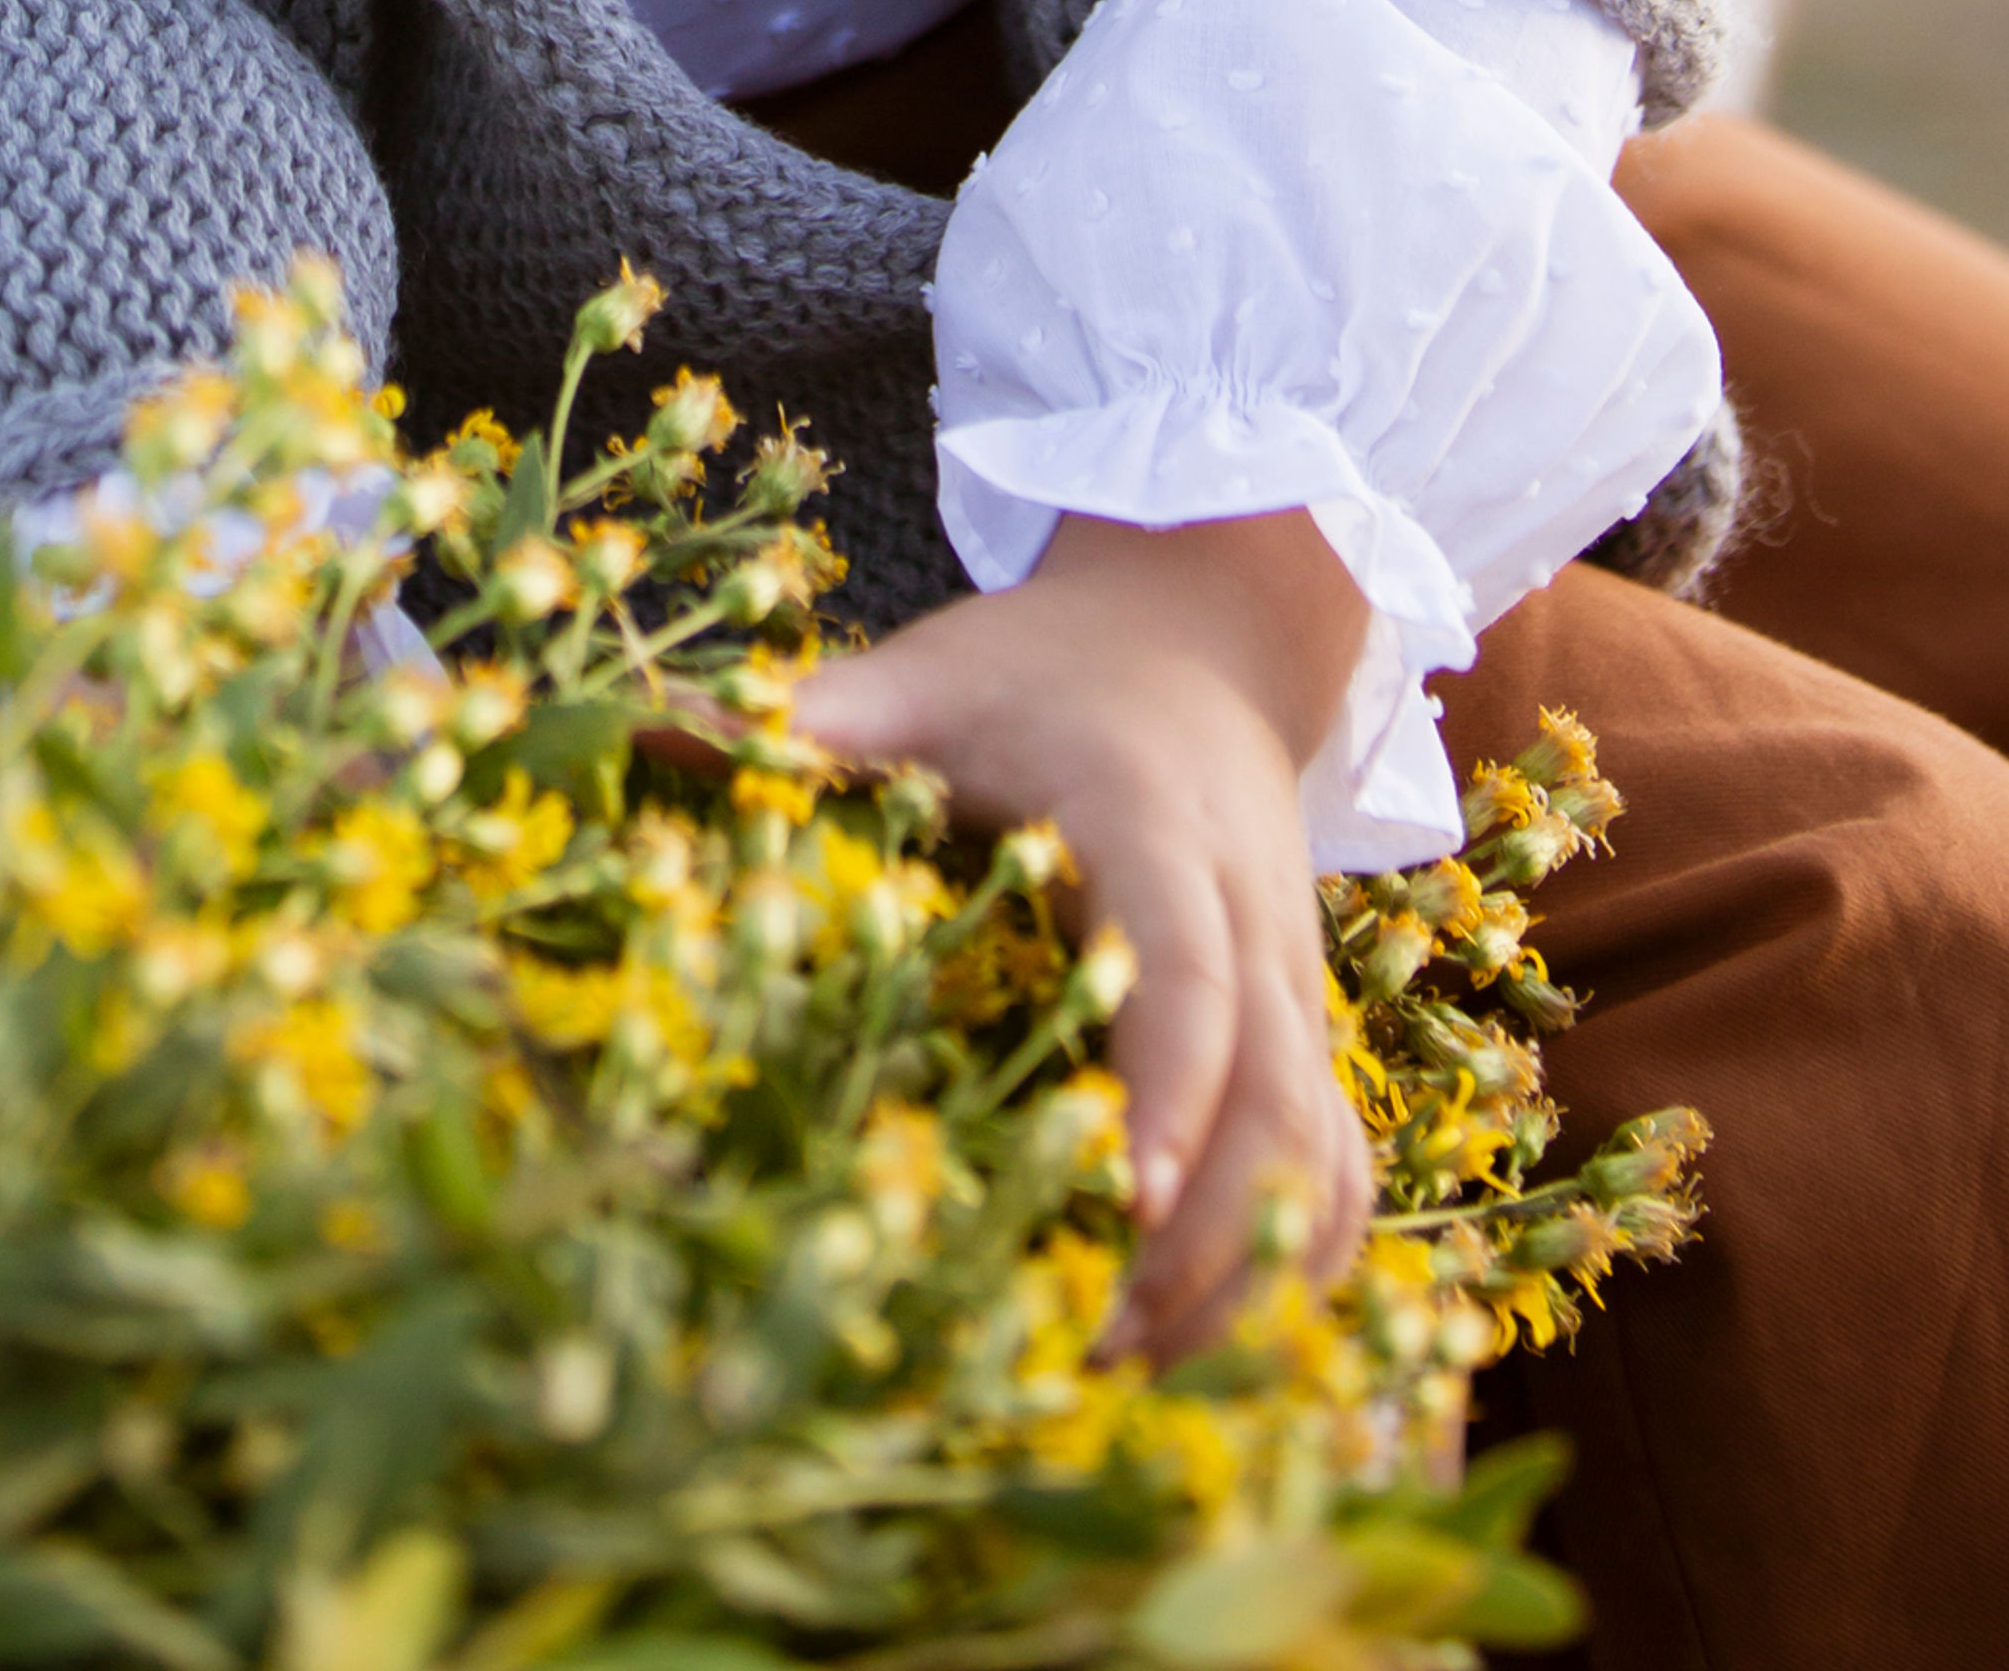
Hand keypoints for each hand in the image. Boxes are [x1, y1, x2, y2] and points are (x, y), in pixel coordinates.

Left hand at [800, 508, 1376, 1354]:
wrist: (1202, 634)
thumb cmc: (1046, 672)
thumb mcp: (941, 671)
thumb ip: (831, 712)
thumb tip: (673, 738)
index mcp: (1155, 823)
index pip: (1188, 966)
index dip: (1169, 1084)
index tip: (1128, 1196)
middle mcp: (1248, 913)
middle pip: (1275, 1091)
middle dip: (1206, 1234)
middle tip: (1097, 1347)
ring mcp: (1292, 979)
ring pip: (1317, 1144)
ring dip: (1250, 1271)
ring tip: (1131, 1375)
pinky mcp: (1303, 1027)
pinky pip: (1335, 1160)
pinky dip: (1297, 1258)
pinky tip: (1210, 1340)